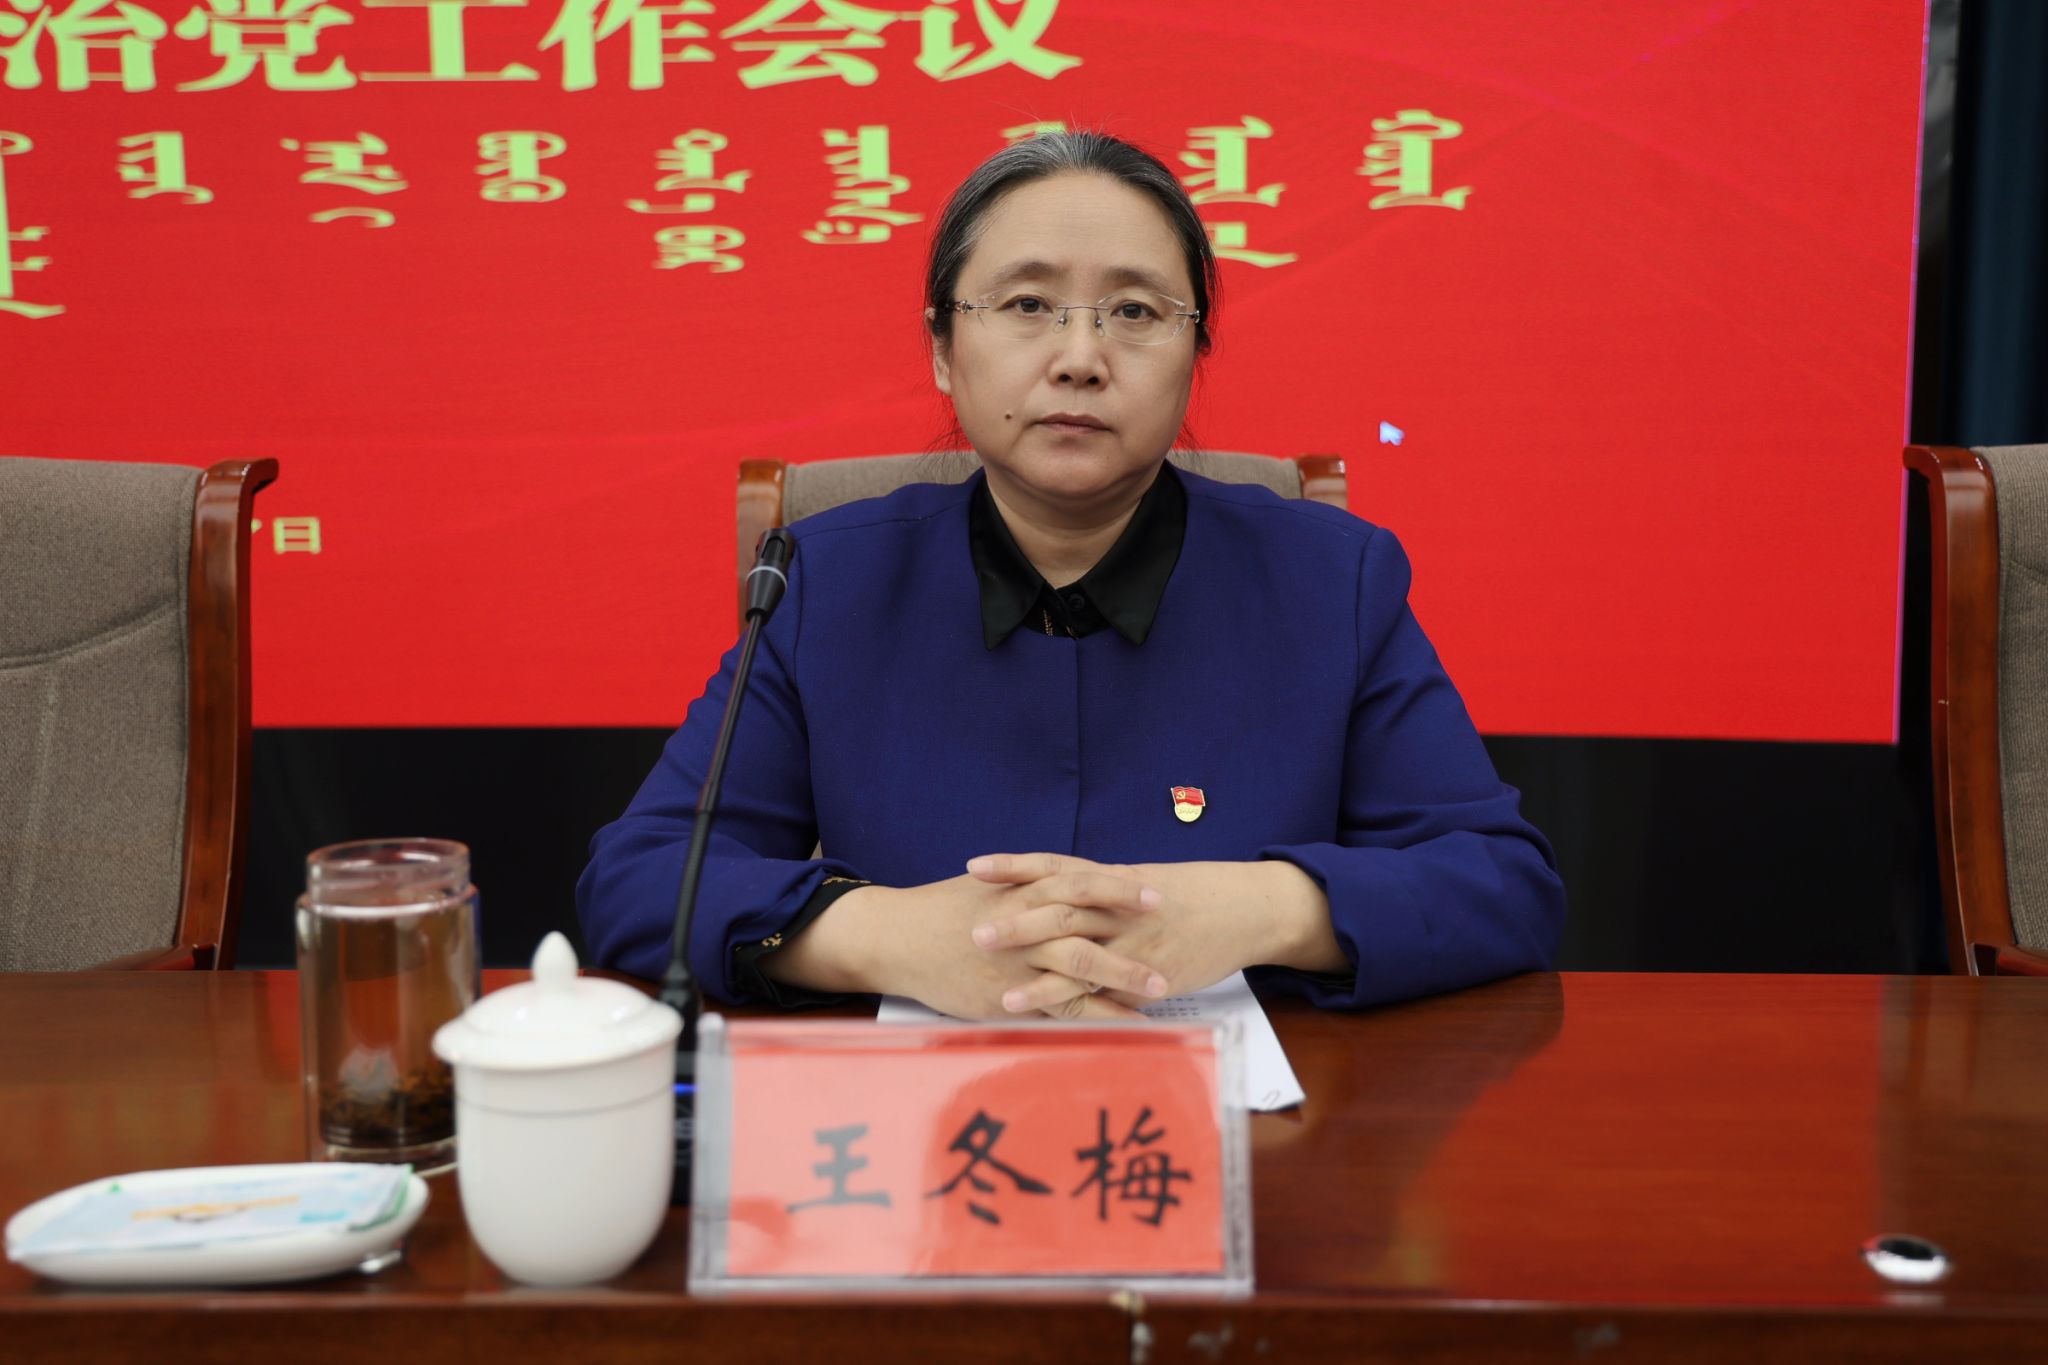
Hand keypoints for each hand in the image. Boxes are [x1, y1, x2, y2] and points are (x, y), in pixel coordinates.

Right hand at [813, 870, 1170, 1020]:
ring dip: (1122, 976)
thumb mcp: (987, 889)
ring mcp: (1017, 961)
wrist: (897, 939)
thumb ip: (1028, 887)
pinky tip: (1124, 1025)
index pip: (1078, 882)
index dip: (1118, 886)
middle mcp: (1023, 923)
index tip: (1153, 892)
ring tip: (1160, 987)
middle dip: (1130, 927)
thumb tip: (1064, 884)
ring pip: (1079, 965)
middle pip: (1087, 920)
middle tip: (1169, 930)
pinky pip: (1059, 1008)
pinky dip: (1094, 1016)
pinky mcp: (1008, 995)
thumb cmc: (942, 911)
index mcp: (1020, 891)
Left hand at [968, 855, 1339, 1009]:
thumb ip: (1101, 892)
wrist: (1244, 909)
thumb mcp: (1142, 883)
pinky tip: (1032, 1007)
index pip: (1054, 866)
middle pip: (1057, 907)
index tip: (975, 866)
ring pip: (1074, 948)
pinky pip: (1100, 988)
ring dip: (1030, 964)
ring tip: (991, 974)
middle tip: (971, 928)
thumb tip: (1059, 896)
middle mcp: (1118, 906)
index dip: (1015, 866)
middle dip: (1013, 918)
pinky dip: (1064, 998)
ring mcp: (1132, 940)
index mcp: (1113, 878)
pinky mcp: (1146, 972)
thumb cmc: (1192, 896)